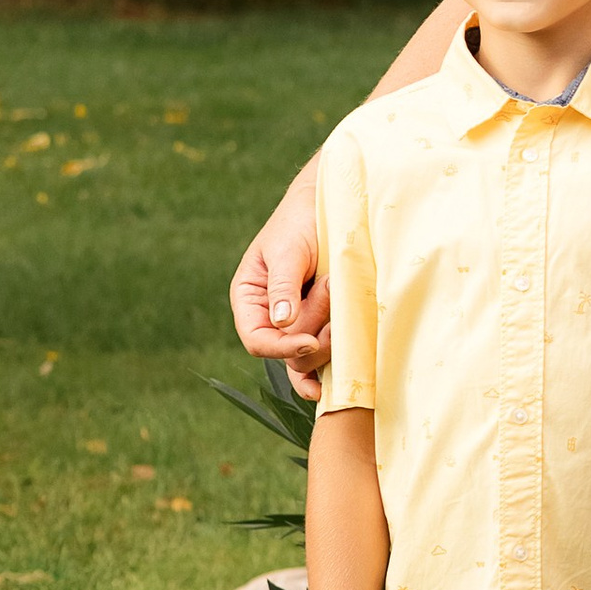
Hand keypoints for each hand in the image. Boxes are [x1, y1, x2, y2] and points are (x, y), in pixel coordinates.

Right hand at [232, 166, 329, 398]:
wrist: (333, 206)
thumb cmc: (301, 222)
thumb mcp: (287, 250)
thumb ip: (282, 285)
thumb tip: (281, 322)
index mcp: (251, 299)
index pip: (256, 340)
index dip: (281, 348)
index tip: (309, 341)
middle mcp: (271, 317)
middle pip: (287, 352)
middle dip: (313, 330)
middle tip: (332, 288)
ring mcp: (299, 323)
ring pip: (310, 356)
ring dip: (330, 336)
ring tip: (340, 290)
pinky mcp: (324, 324)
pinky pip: (324, 354)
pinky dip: (331, 364)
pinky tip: (334, 384)